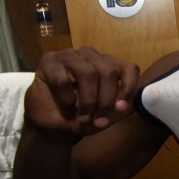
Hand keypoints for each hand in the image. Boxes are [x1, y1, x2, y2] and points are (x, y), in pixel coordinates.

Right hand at [26, 47, 141, 137]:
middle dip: (106, 100)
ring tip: (83, 117)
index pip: (129, 68)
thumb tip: (121, 106)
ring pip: (88, 73)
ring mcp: (70, 55)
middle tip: (98, 120)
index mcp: (108, 65)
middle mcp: (91, 56)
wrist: (49, 123)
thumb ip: (114, 110)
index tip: (121, 107)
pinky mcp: (49, 61)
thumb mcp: (101, 116)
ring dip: (88, 101)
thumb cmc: (79, 116)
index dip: (129, 87)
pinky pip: (63, 79)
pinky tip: (66, 103)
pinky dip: (67, 97)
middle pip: (109, 72)